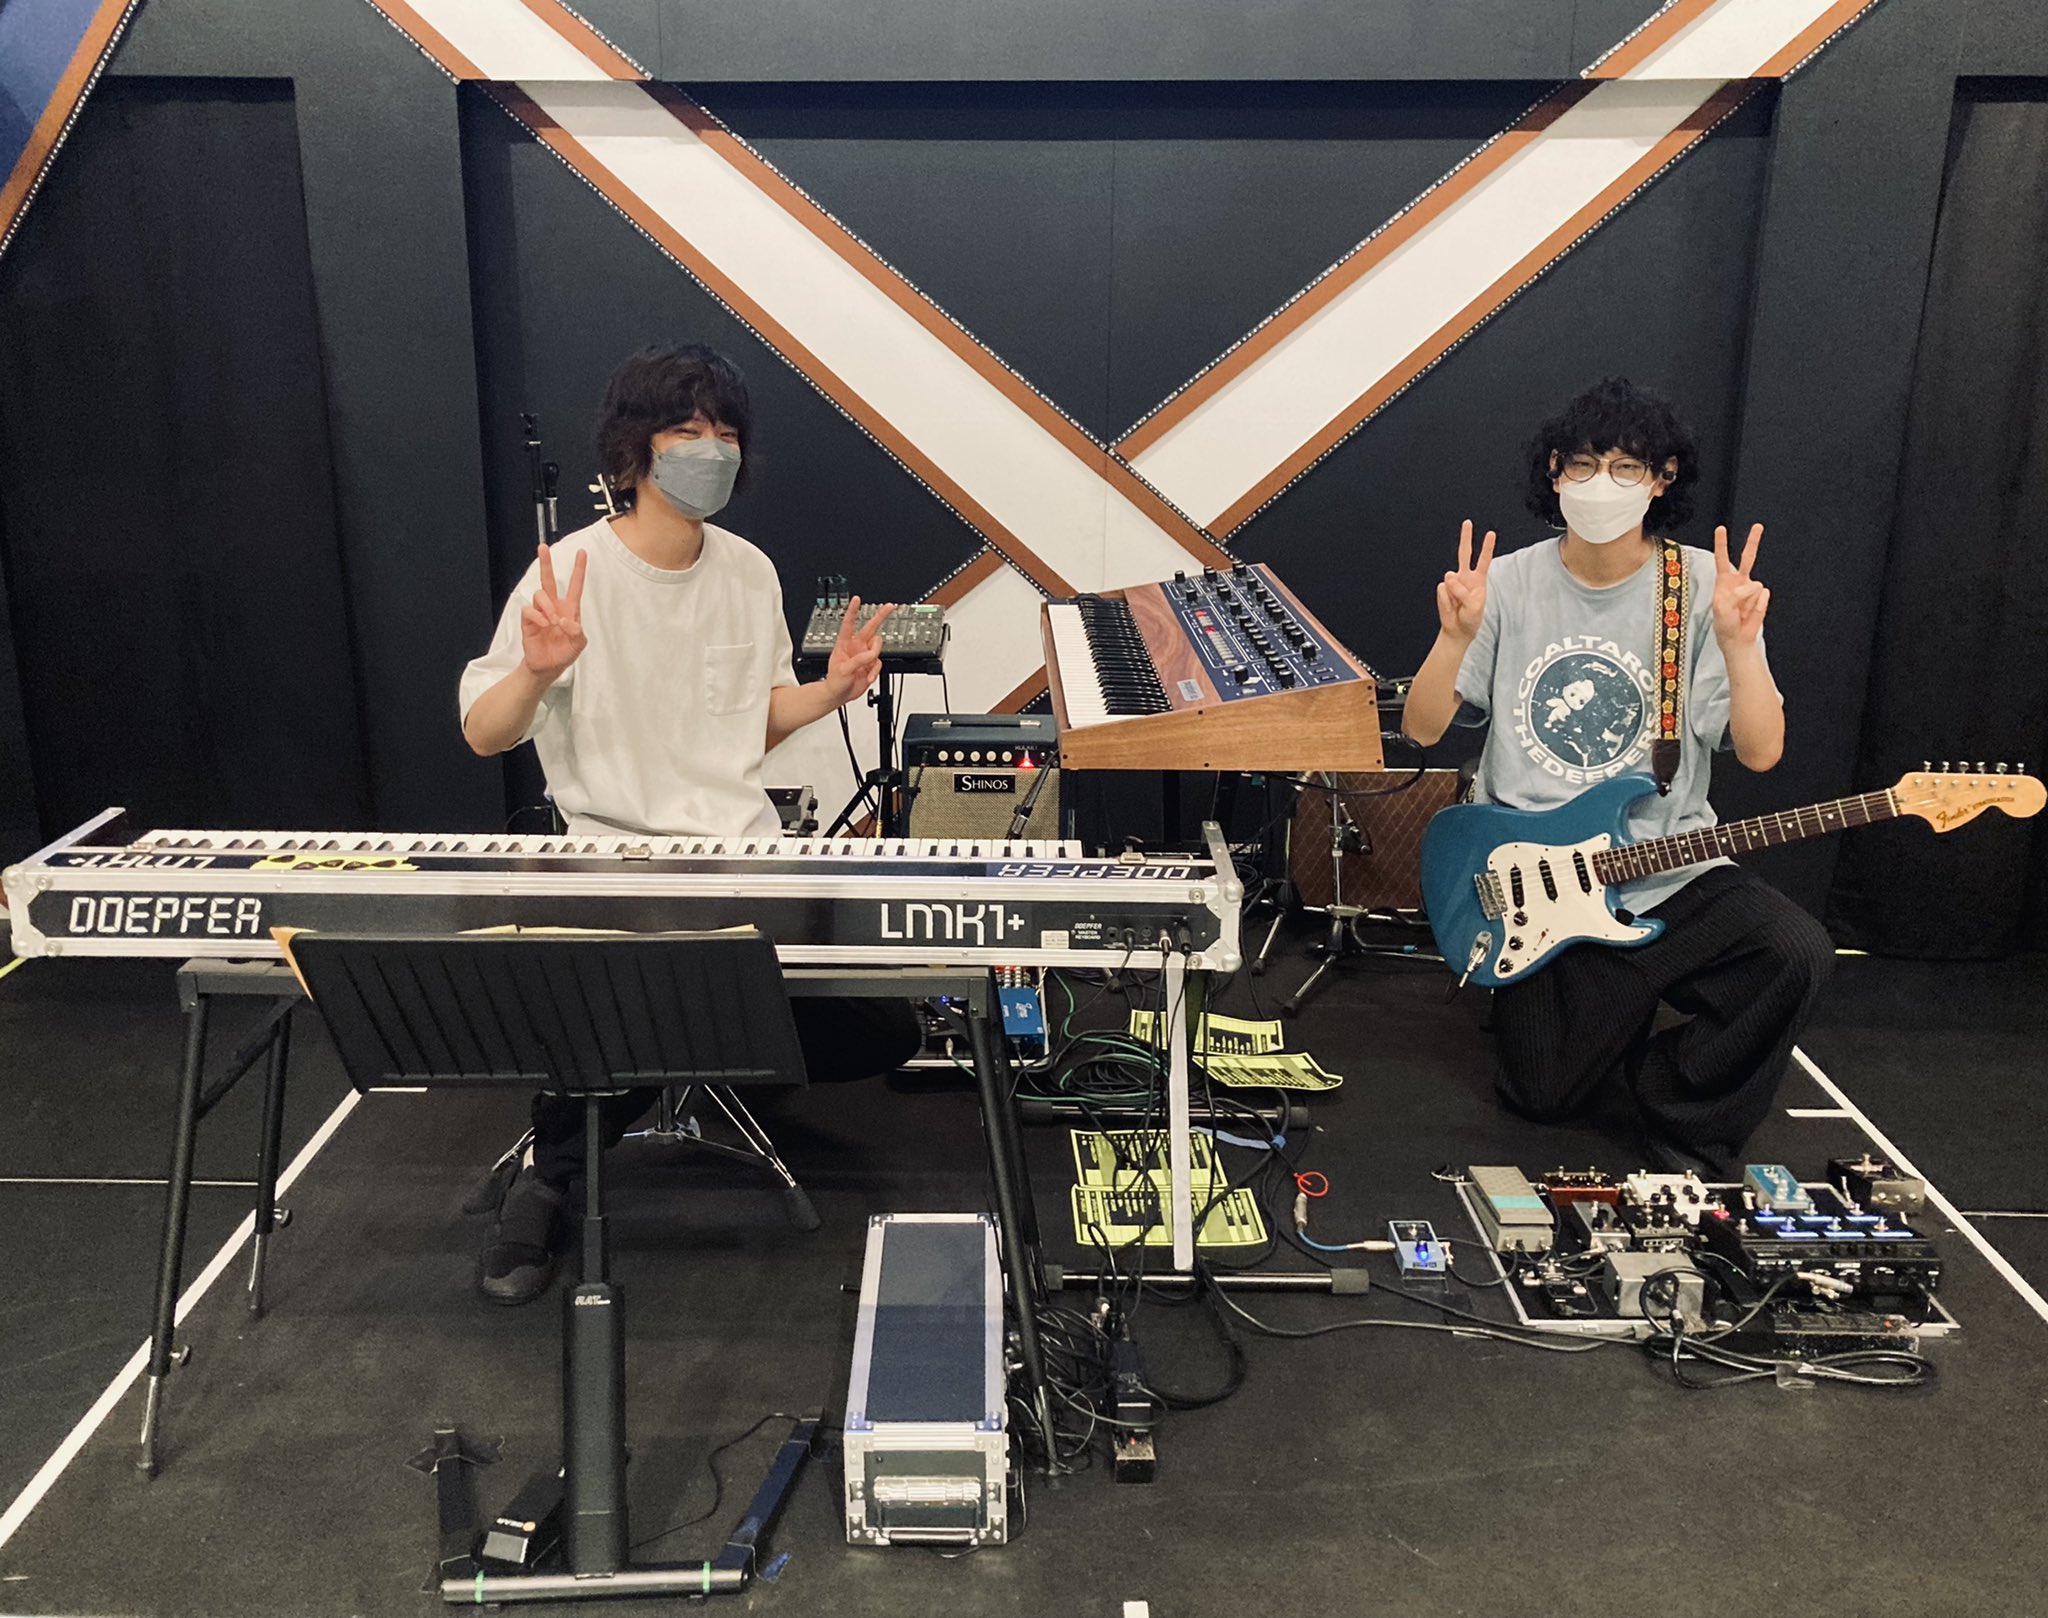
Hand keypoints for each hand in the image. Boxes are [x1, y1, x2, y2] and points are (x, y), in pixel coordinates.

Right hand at [520, 542, 586, 681]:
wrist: (548, 667)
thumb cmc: (564, 653)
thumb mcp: (579, 644)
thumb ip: (577, 633)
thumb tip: (565, 621)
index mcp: (569, 609)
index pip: (574, 585)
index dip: (578, 569)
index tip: (582, 552)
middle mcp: (554, 606)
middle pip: (548, 580)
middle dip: (546, 563)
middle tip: (543, 547)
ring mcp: (540, 612)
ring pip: (540, 594)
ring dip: (547, 606)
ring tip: (552, 621)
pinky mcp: (528, 620)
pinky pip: (529, 610)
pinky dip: (537, 616)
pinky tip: (543, 625)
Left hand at [824, 595, 894, 704]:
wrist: (840, 694)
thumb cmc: (835, 681)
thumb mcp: (843, 670)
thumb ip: (858, 660)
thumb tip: (870, 655)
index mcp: (845, 644)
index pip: (849, 623)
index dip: (853, 611)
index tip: (856, 599)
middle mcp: (856, 646)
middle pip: (871, 627)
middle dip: (881, 616)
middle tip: (890, 606)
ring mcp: (865, 655)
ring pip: (878, 647)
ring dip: (874, 657)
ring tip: (866, 668)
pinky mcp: (871, 664)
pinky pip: (879, 663)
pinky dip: (874, 671)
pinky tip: (866, 677)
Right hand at [1436, 519, 1494, 643]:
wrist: (1458, 630)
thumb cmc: (1471, 618)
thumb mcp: (1474, 607)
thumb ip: (1463, 591)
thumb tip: (1448, 578)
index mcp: (1479, 580)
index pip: (1483, 560)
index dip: (1487, 547)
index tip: (1490, 533)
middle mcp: (1465, 577)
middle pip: (1464, 553)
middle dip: (1466, 537)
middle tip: (1467, 522)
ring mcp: (1453, 582)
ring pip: (1451, 576)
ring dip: (1456, 591)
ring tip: (1459, 605)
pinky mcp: (1443, 590)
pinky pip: (1443, 590)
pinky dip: (1447, 600)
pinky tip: (1451, 606)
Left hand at [1711, 523, 1767, 648]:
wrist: (1737, 639)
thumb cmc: (1724, 624)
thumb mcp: (1720, 609)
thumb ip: (1731, 595)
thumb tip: (1749, 588)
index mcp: (1724, 581)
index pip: (1722, 559)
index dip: (1722, 544)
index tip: (1721, 528)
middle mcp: (1739, 581)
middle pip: (1747, 557)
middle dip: (1753, 541)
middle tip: (1758, 526)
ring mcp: (1752, 588)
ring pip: (1755, 584)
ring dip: (1747, 599)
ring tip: (1741, 611)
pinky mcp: (1762, 597)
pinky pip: (1762, 596)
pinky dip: (1757, 606)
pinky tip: (1750, 613)